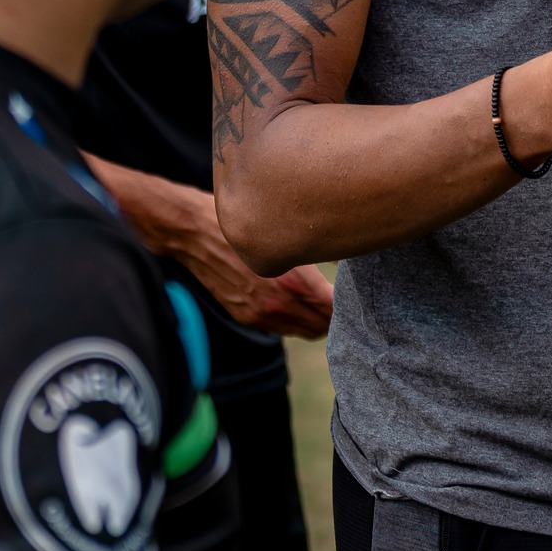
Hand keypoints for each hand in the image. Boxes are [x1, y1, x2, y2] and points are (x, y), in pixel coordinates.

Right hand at [164, 190, 334, 337]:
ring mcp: (259, 314)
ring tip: (324, 301)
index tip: (354, 290)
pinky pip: (280, 327)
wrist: (197, 232)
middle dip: (334, 314)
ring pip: (301, 330)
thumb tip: (346, 247)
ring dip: (315, 320)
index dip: (346, 301)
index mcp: (293, 281)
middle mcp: (277, 304)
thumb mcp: (287, 228)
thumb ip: (319, 247)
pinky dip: (293, 320)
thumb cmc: (245, 220)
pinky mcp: (245, 316)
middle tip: (343, 296)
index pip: (332, 308)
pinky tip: (297, 300)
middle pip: (320, 326)